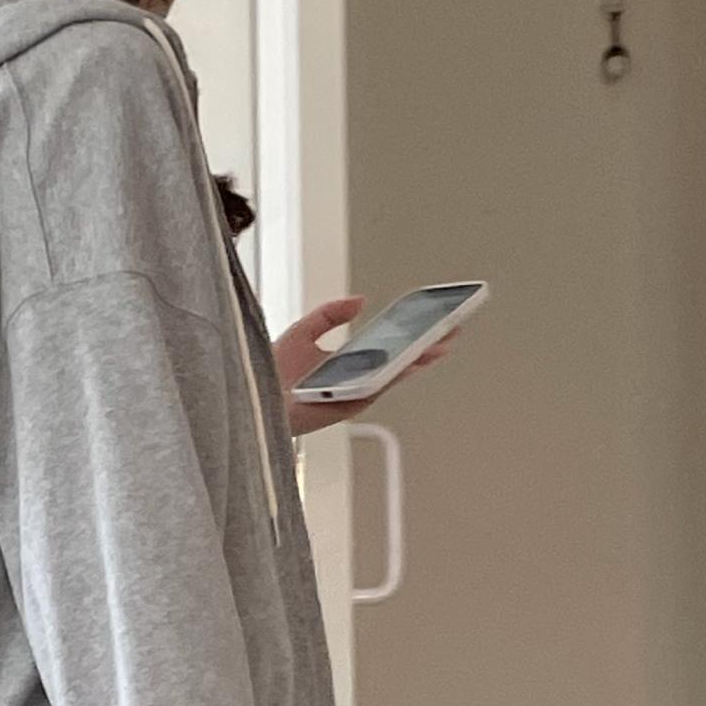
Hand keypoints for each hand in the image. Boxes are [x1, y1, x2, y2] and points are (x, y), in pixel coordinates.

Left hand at [275, 293, 455, 437]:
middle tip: (453, 327)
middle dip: (428, 344)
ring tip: (443, 341)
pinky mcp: (349, 404)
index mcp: (350, 363)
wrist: (253, 392)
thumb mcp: (306, 329)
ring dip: (421, 358)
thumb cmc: (271, 369)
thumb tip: (361, 301)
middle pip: (401, 361)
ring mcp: (355, 394)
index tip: (434, 317)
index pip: (390, 347)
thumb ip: (332, 314)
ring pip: (396, 374)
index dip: (412, 333)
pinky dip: (397, 372)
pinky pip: (378, 385)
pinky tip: (415, 357)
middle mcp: (356, 380)